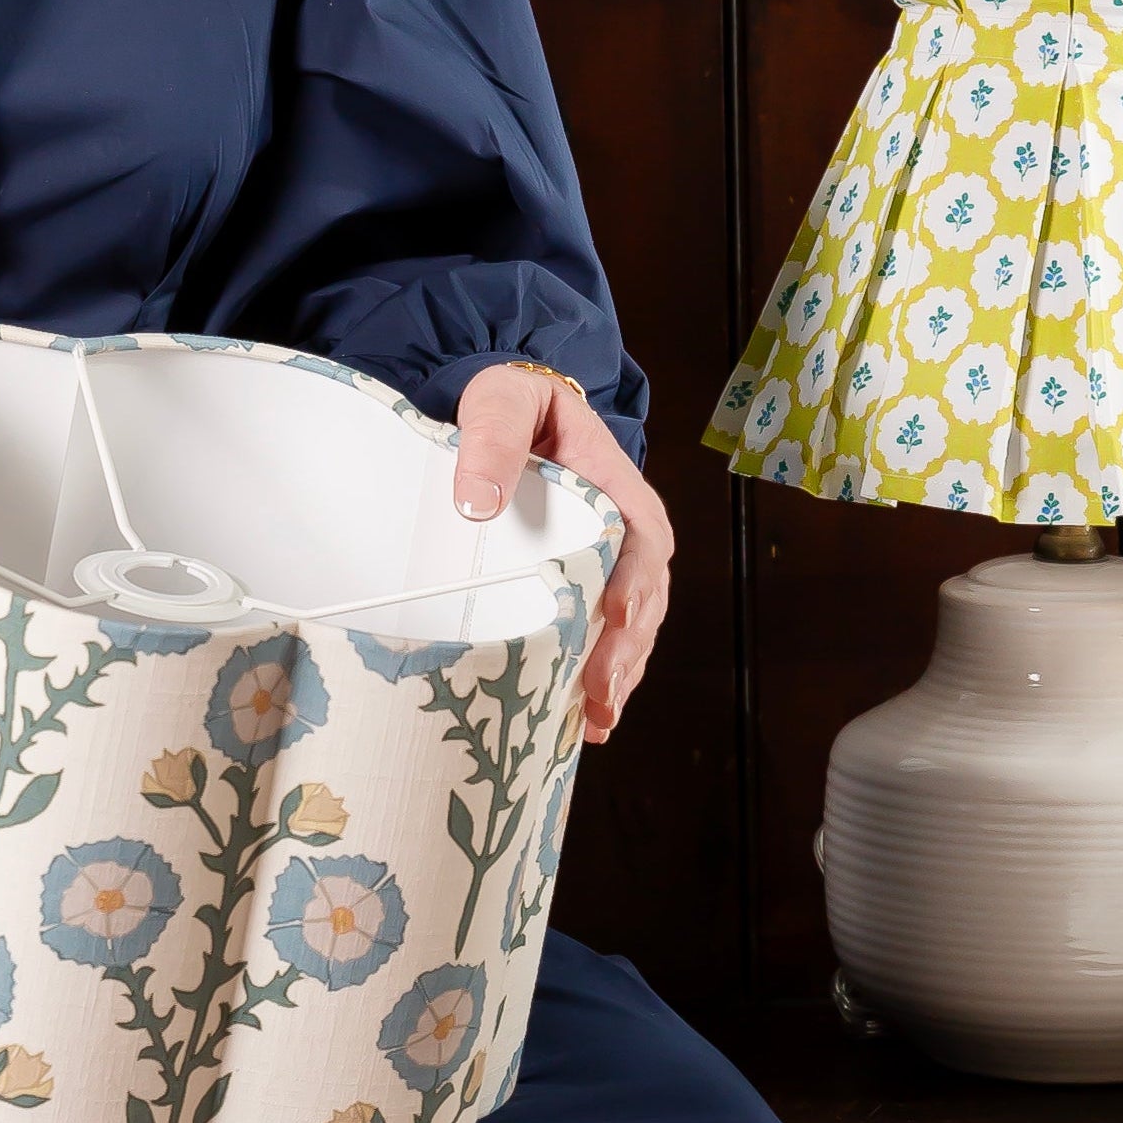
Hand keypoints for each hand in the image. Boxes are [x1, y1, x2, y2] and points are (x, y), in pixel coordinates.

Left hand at [451, 363, 671, 746]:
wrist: (503, 413)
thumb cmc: (511, 402)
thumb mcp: (501, 401)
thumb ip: (493, 439)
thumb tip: (478, 501)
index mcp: (617, 489)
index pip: (642, 540)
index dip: (636, 580)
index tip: (618, 615)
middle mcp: (624, 534)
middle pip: (644, 598)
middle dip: (627, 649)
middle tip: (600, 693)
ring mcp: (606, 565)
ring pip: (629, 629)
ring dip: (618, 675)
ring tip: (596, 720)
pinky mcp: (582, 586)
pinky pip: (601, 636)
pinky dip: (598, 676)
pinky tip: (583, 721)